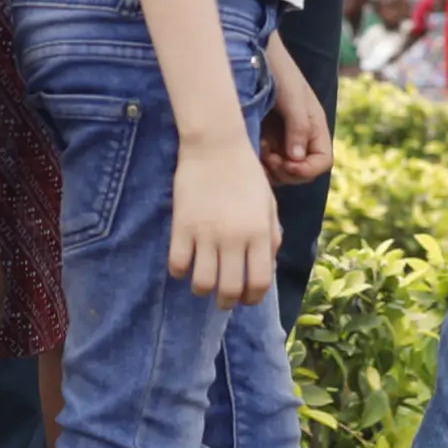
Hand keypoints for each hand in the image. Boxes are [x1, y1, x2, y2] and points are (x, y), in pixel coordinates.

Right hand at [166, 136, 280, 304]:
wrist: (215, 145)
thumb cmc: (246, 174)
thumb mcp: (268, 204)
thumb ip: (270, 235)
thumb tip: (266, 265)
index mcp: (259, 233)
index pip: (259, 282)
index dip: (253, 298)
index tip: (247, 298)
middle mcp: (234, 238)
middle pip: (230, 290)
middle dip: (227, 302)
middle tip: (223, 299)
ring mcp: (206, 233)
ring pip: (202, 283)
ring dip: (203, 290)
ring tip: (203, 283)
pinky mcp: (182, 226)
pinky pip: (177, 264)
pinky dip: (180, 272)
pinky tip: (184, 264)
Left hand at [262, 36, 334, 185]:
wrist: (254, 53)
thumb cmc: (279, 70)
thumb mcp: (293, 97)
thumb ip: (298, 127)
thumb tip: (296, 159)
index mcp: (315, 127)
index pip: (322, 161)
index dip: (307, 170)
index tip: (287, 164)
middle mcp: (300, 137)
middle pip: (301, 171)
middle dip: (286, 171)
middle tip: (269, 158)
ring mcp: (281, 139)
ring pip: (281, 170)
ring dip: (270, 168)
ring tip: (259, 149)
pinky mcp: (264, 137)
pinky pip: (264, 161)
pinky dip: (258, 161)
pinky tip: (251, 145)